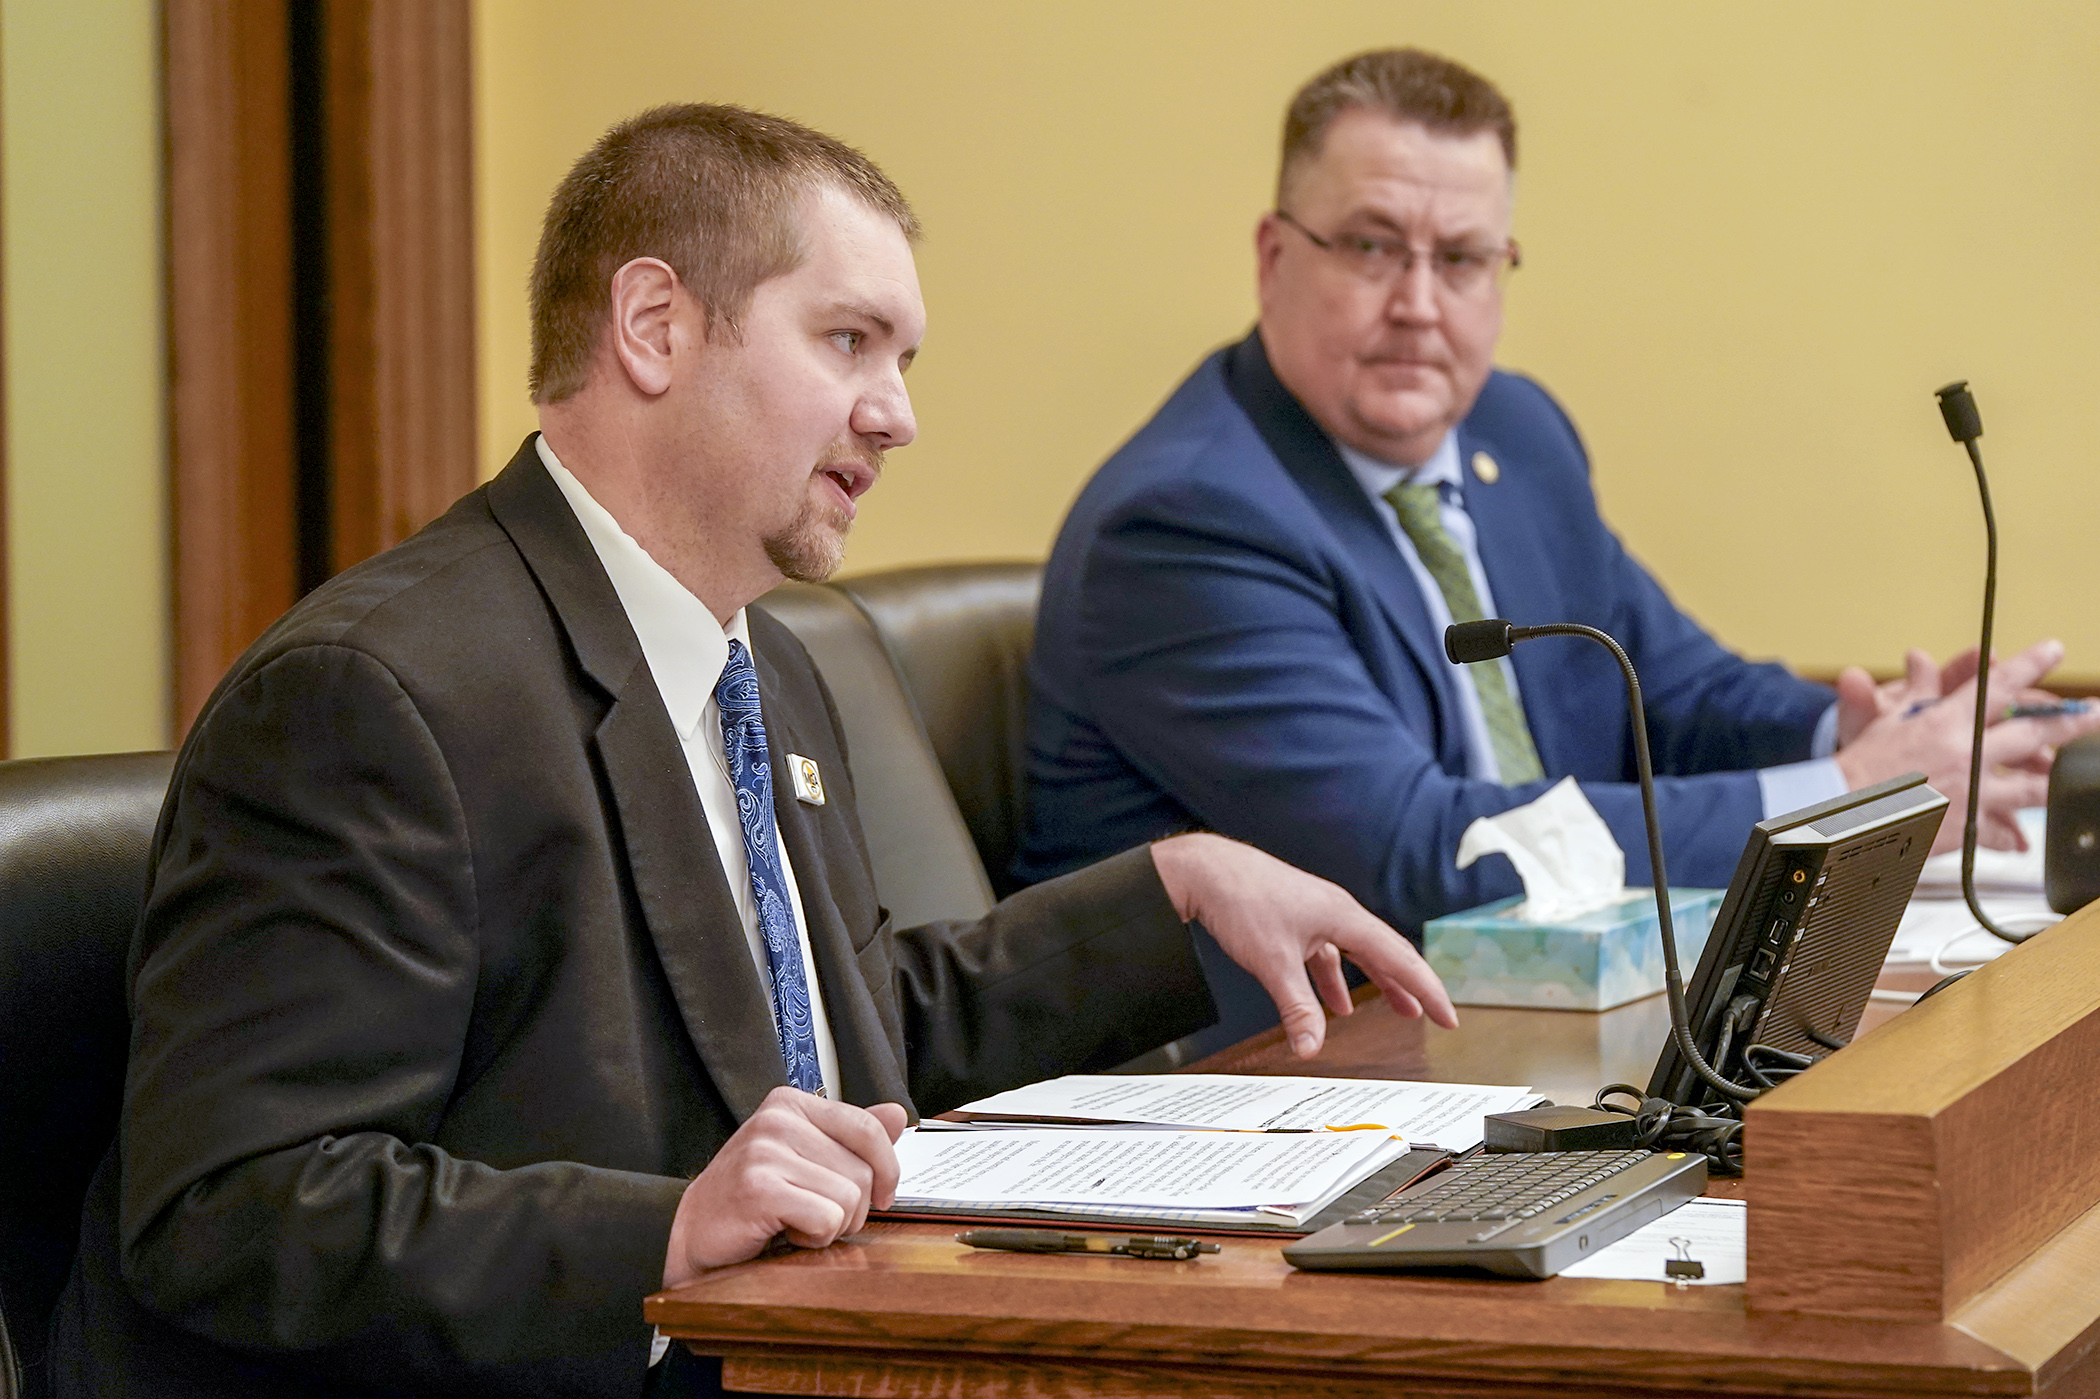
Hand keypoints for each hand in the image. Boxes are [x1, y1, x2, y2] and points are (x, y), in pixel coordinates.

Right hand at [661, 1087, 908, 1286]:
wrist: (692, 1232)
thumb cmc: (752, 1198)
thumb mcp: (804, 1157)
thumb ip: (850, 1136)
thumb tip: (899, 1114)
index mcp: (791, 1104)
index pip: (868, 1127)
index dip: (888, 1168)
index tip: (882, 1195)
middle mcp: (778, 1119)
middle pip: (862, 1171)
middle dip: (852, 1208)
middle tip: (816, 1216)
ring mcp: (765, 1151)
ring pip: (848, 1198)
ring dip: (831, 1226)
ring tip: (796, 1223)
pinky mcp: (759, 1188)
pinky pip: (827, 1220)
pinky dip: (815, 1239)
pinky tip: (786, 1233)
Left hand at [1149, 833, 1458, 1059]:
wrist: (1205, 870)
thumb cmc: (1241, 901)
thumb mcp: (1273, 963)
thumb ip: (1297, 1008)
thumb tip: (1311, 1048)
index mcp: (1344, 916)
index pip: (1399, 957)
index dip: (1427, 990)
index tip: (1448, 1017)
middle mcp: (1337, 911)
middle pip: (1386, 952)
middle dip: (1411, 986)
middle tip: (1435, 1015)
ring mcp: (1317, 913)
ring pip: (1359, 953)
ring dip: (1378, 983)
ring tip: (1400, 1011)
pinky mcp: (1296, 918)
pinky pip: (1328, 952)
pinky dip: (1335, 979)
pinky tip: (1334, 1005)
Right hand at [1833, 638, 2099, 852]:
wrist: (1838, 811)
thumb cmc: (1857, 766)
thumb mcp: (1886, 720)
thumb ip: (1915, 693)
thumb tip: (1921, 659)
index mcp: (1946, 723)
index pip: (1996, 685)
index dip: (2029, 664)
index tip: (2054, 649)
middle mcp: (1966, 755)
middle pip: (2031, 733)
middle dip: (2070, 721)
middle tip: (2097, 712)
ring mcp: (1971, 792)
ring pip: (2030, 786)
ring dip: (2056, 778)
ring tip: (2080, 772)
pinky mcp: (1965, 826)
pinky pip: (2000, 831)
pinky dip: (2011, 835)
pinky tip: (2023, 838)